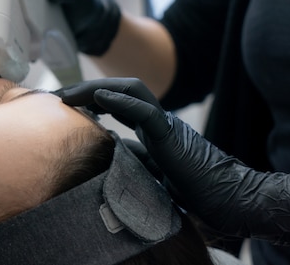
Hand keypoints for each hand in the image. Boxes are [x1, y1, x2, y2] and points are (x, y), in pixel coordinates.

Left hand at [56, 77, 289, 250]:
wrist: (231, 201)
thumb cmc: (196, 190)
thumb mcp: (153, 172)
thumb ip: (134, 158)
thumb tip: (108, 150)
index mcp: (152, 128)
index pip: (117, 102)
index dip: (91, 98)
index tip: (64, 103)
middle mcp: (158, 120)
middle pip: (121, 89)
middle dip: (87, 87)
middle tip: (58, 94)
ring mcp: (165, 125)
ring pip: (132, 90)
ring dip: (97, 89)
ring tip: (69, 94)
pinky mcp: (171, 136)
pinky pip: (145, 112)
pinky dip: (121, 101)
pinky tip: (99, 99)